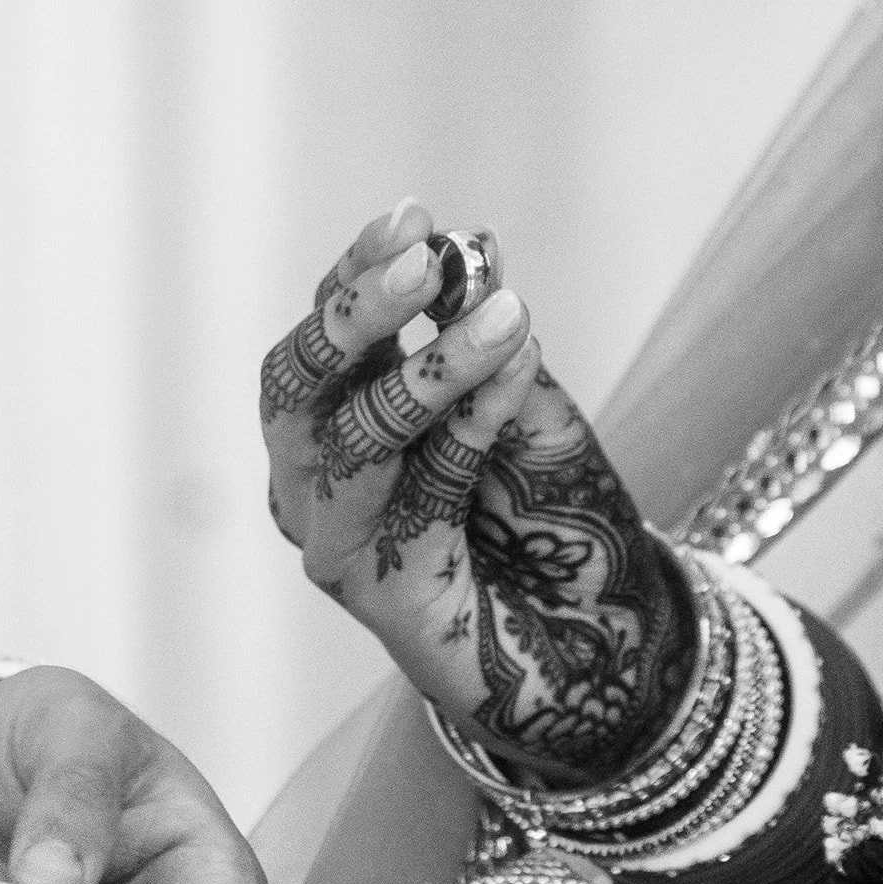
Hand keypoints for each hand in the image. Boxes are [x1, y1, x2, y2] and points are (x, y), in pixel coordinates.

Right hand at [262, 200, 694, 782]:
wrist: (605, 648)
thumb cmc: (557, 528)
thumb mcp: (528, 412)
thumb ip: (492, 345)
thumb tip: (472, 252)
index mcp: (338, 430)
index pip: (326, 340)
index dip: (358, 274)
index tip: (415, 217)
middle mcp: (317, 484)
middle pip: (296, 386)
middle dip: (355, 316)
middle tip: (423, 263)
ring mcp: (336, 540)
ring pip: (347, 440)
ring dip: (425, 371)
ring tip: (504, 320)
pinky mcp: (371, 590)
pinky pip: (412, 492)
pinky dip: (468, 425)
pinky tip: (517, 371)